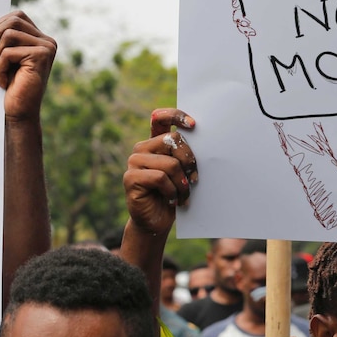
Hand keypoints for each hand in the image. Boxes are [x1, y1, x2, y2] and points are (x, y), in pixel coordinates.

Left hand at [0, 11, 55, 122]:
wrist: (19, 110)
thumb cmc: (9, 83)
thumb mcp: (1, 55)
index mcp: (40, 39)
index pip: (17, 16)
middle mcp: (48, 41)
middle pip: (13, 21)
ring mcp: (47, 48)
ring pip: (9, 34)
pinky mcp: (42, 56)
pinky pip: (8, 52)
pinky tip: (5, 81)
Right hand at [123, 108, 196, 235]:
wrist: (157, 221)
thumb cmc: (175, 194)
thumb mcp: (184, 173)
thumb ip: (186, 156)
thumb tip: (205, 142)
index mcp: (155, 142)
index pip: (161, 118)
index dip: (176, 116)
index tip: (193, 124)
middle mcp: (142, 148)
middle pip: (173, 140)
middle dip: (190, 161)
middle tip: (195, 180)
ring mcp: (134, 162)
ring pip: (170, 163)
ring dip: (183, 183)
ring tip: (183, 195)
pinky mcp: (130, 178)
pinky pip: (160, 178)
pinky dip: (172, 191)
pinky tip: (172, 199)